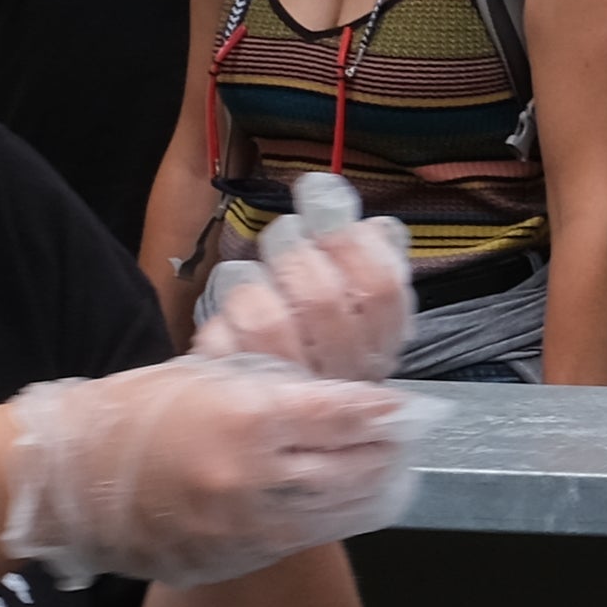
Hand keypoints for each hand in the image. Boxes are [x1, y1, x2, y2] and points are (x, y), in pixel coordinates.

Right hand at [4, 359, 425, 586]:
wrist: (67, 476)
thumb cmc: (135, 411)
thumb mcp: (209, 377)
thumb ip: (277, 390)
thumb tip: (344, 401)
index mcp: (246, 418)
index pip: (344, 415)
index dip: (383, 411)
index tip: (403, 408)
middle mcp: (252, 476)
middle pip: (354, 468)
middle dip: (386, 453)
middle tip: (403, 440)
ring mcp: (243, 524)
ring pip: (337, 512)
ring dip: (369, 491)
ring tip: (385, 472)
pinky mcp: (232, 556)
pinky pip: (301, 539)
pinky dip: (330, 519)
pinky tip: (341, 504)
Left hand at [193, 180, 413, 385]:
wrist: (279, 412)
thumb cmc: (321, 342)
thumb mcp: (354, 299)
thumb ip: (362, 255)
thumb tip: (365, 217)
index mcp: (382, 340)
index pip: (380, 287)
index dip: (347, 238)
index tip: (317, 194)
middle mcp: (346, 370)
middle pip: (322, 299)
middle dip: (293, 252)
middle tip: (283, 234)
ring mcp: (295, 387)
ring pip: (268, 321)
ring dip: (254, 284)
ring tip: (254, 275)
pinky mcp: (245, 392)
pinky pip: (226, 344)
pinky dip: (224, 315)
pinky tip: (232, 311)